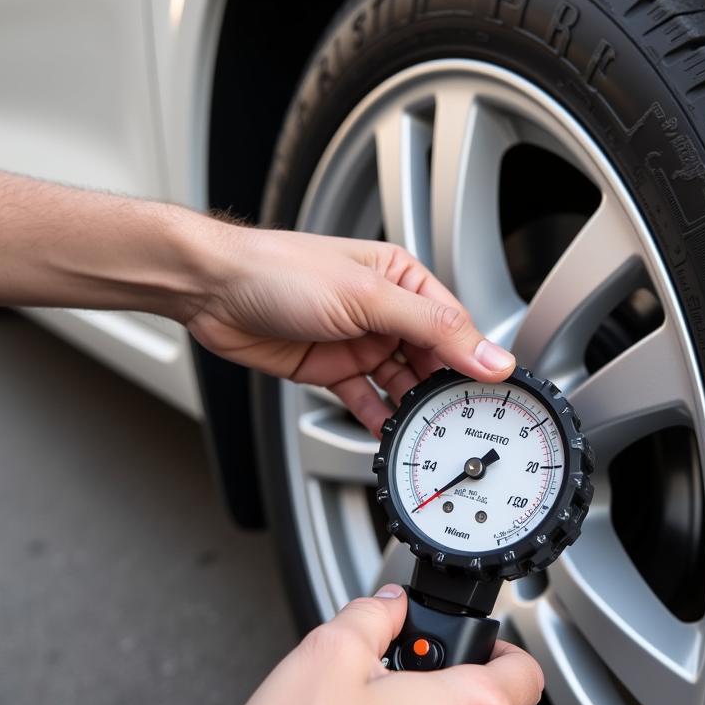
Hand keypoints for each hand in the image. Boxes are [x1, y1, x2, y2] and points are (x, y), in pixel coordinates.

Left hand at [187, 225, 515, 434]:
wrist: (212, 291)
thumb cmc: (278, 270)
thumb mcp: (368, 296)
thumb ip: (433, 328)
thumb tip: (487, 353)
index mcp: (401, 279)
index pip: (454, 324)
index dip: (474, 360)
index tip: (492, 392)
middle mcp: (384, 310)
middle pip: (431, 359)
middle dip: (444, 390)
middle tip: (462, 421)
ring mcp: (358, 341)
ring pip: (400, 383)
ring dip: (413, 408)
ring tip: (429, 433)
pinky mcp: (332, 368)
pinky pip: (366, 399)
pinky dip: (379, 419)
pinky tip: (391, 434)